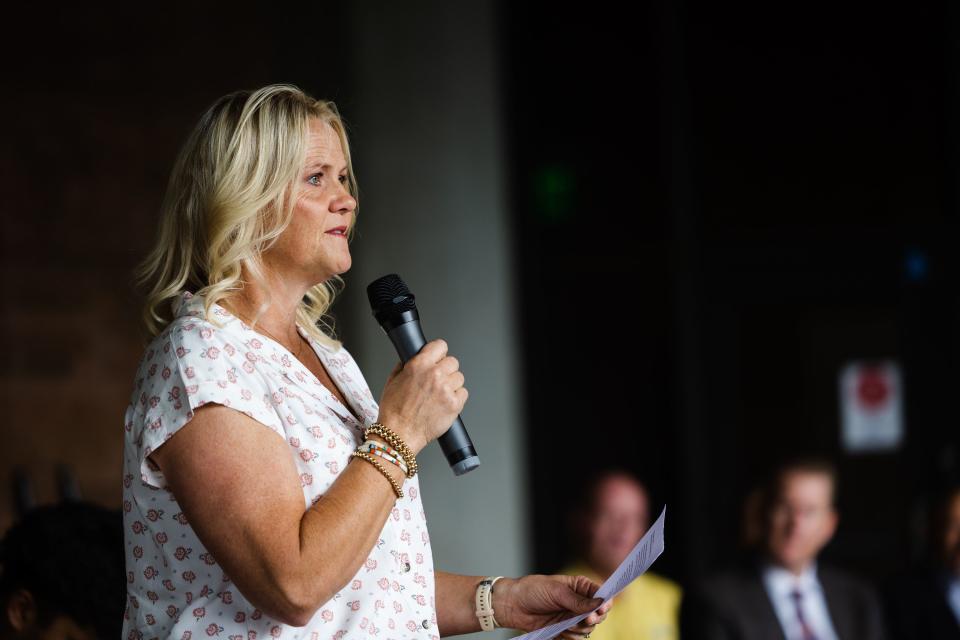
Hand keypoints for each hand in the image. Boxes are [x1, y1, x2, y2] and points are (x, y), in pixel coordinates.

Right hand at [375, 339, 467, 453]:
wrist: (399, 434)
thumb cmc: (394, 411)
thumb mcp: (392, 380)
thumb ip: (405, 365)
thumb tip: (414, 358)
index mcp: (419, 365)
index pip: (440, 345)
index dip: (439, 352)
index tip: (438, 357)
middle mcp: (435, 375)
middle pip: (453, 361)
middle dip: (445, 369)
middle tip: (437, 380)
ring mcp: (446, 390)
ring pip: (459, 377)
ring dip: (452, 384)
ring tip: (439, 394)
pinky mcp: (455, 405)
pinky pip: (463, 393)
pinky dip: (456, 397)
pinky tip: (444, 403)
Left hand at [492, 575, 611, 638]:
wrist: (513, 606)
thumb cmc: (532, 590)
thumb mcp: (556, 591)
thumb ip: (577, 600)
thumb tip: (599, 604)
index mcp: (579, 586)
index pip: (601, 594)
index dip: (605, 602)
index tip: (603, 608)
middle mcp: (579, 602)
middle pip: (598, 614)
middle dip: (593, 618)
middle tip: (585, 619)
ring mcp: (572, 617)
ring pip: (588, 628)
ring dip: (579, 628)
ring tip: (565, 624)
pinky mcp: (564, 629)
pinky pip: (576, 637)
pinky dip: (570, 636)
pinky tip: (560, 630)